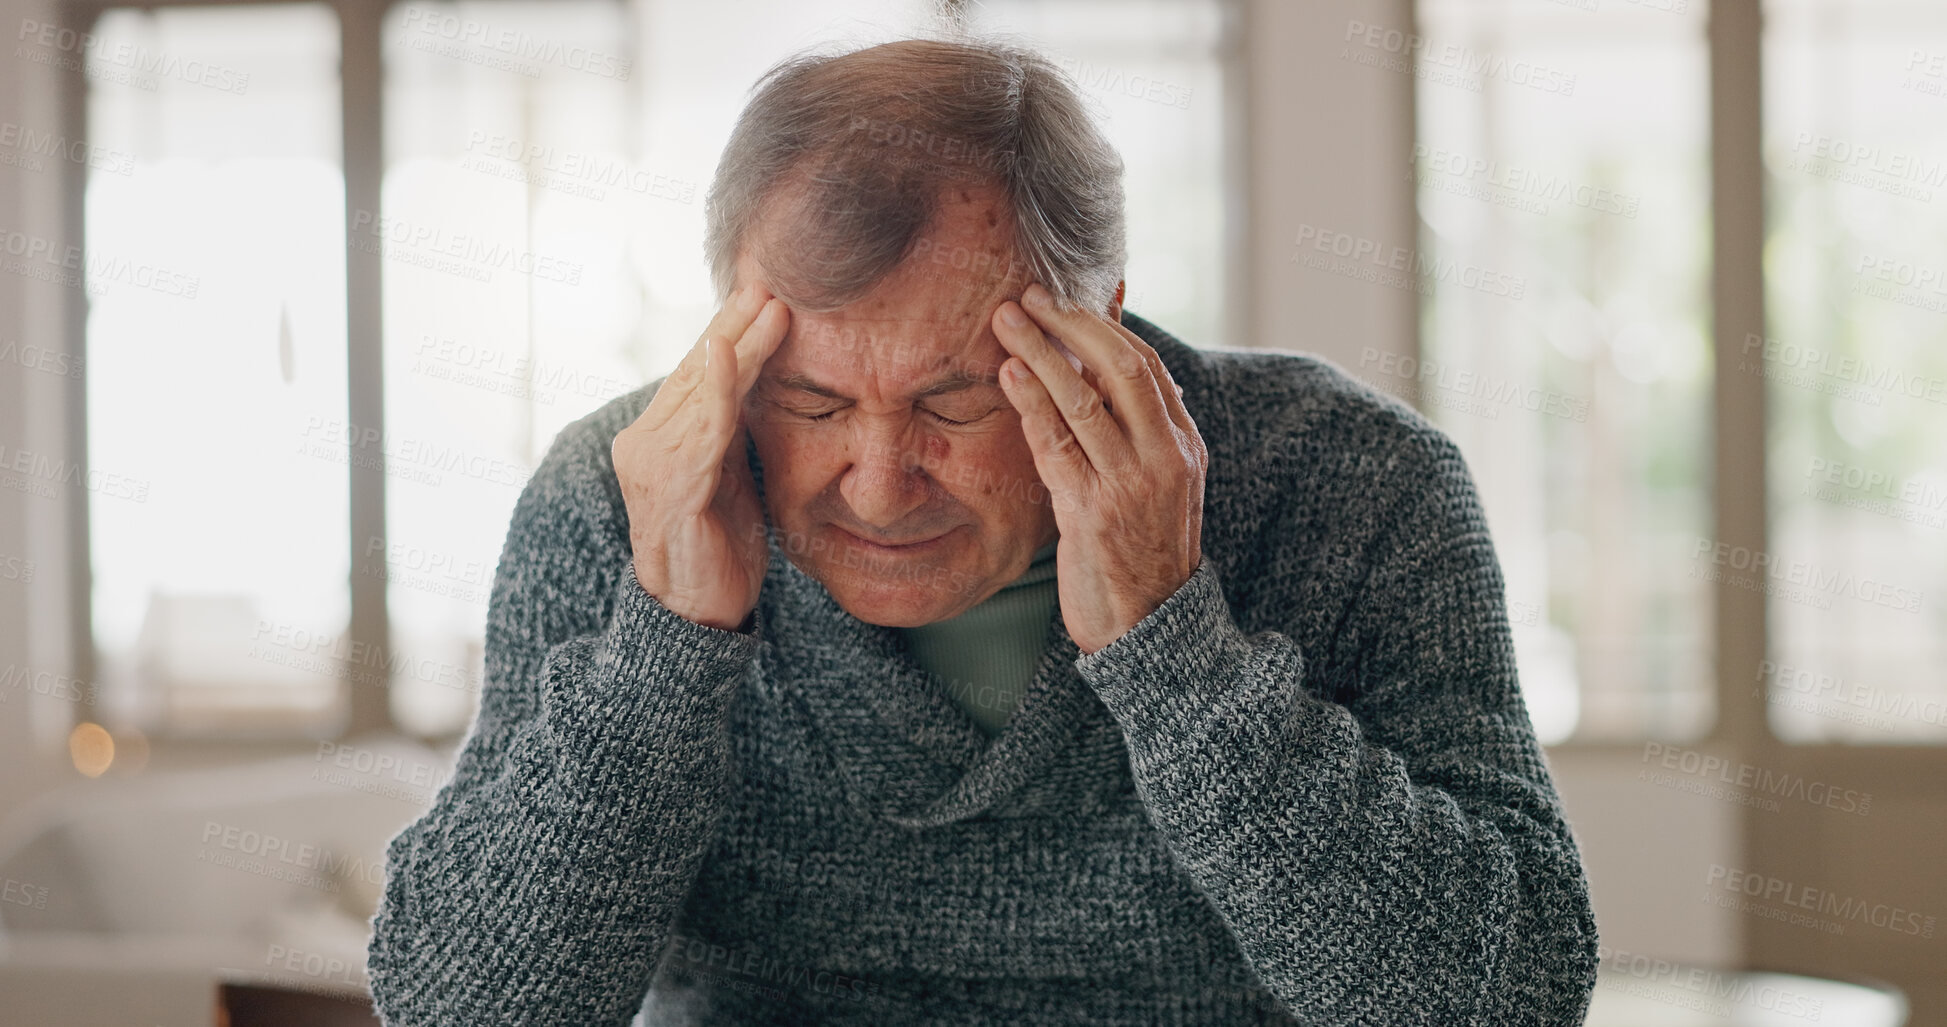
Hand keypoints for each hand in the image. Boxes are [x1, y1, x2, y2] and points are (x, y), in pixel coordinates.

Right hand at [612, 284, 790, 630]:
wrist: (699, 615)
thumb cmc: (718, 542)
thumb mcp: (730, 469)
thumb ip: (732, 425)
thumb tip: (757, 369)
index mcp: (659, 434)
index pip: (700, 369)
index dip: (732, 327)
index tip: (767, 289)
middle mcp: (645, 442)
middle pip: (700, 371)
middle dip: (737, 323)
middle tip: (774, 279)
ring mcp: (653, 468)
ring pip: (703, 393)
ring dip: (739, 346)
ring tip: (772, 308)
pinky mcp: (671, 494)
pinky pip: (697, 435)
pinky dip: (716, 394)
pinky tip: (728, 357)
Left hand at [990, 282, 1206, 654]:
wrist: (1148, 630)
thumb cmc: (1141, 555)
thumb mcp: (1156, 488)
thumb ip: (1139, 433)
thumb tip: (1121, 374)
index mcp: (1183, 446)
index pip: (1146, 367)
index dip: (1102, 326)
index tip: (1062, 299)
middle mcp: (1163, 458)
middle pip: (1120, 368)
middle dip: (1072, 324)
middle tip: (1029, 295)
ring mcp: (1130, 484)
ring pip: (1084, 400)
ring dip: (1041, 353)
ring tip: (1006, 321)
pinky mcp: (1093, 512)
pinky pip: (1057, 445)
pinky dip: (1031, 404)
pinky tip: (1008, 375)